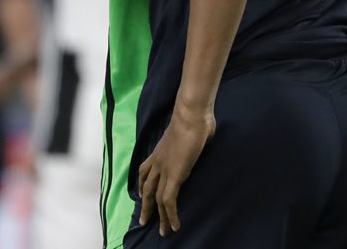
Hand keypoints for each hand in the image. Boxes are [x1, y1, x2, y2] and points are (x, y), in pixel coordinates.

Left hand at [137, 105, 215, 236]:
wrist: (191, 114)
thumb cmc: (196, 118)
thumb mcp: (193, 129)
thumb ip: (195, 136)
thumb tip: (205, 133)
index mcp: (160, 150)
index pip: (145, 169)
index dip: (142, 183)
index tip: (141, 193)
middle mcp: (158, 161)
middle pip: (146, 187)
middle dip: (145, 205)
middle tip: (144, 220)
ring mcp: (164, 169)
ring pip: (156, 198)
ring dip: (158, 216)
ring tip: (162, 231)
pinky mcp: (174, 176)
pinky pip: (168, 201)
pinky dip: (171, 215)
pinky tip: (175, 226)